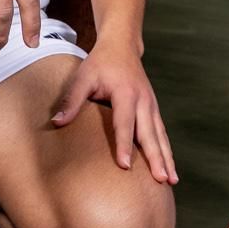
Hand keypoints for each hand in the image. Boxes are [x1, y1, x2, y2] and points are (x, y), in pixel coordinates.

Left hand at [52, 37, 177, 184]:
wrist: (123, 46)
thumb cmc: (100, 63)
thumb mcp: (83, 77)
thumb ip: (71, 100)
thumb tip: (57, 123)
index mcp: (126, 93)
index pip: (124, 123)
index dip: (124, 145)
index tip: (124, 166)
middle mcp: (143, 100)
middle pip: (150, 133)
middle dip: (156, 158)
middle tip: (161, 180)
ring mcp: (152, 105)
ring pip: (160, 136)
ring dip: (167, 158)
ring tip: (171, 181)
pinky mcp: (153, 109)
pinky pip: (161, 133)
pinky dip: (167, 151)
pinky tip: (169, 167)